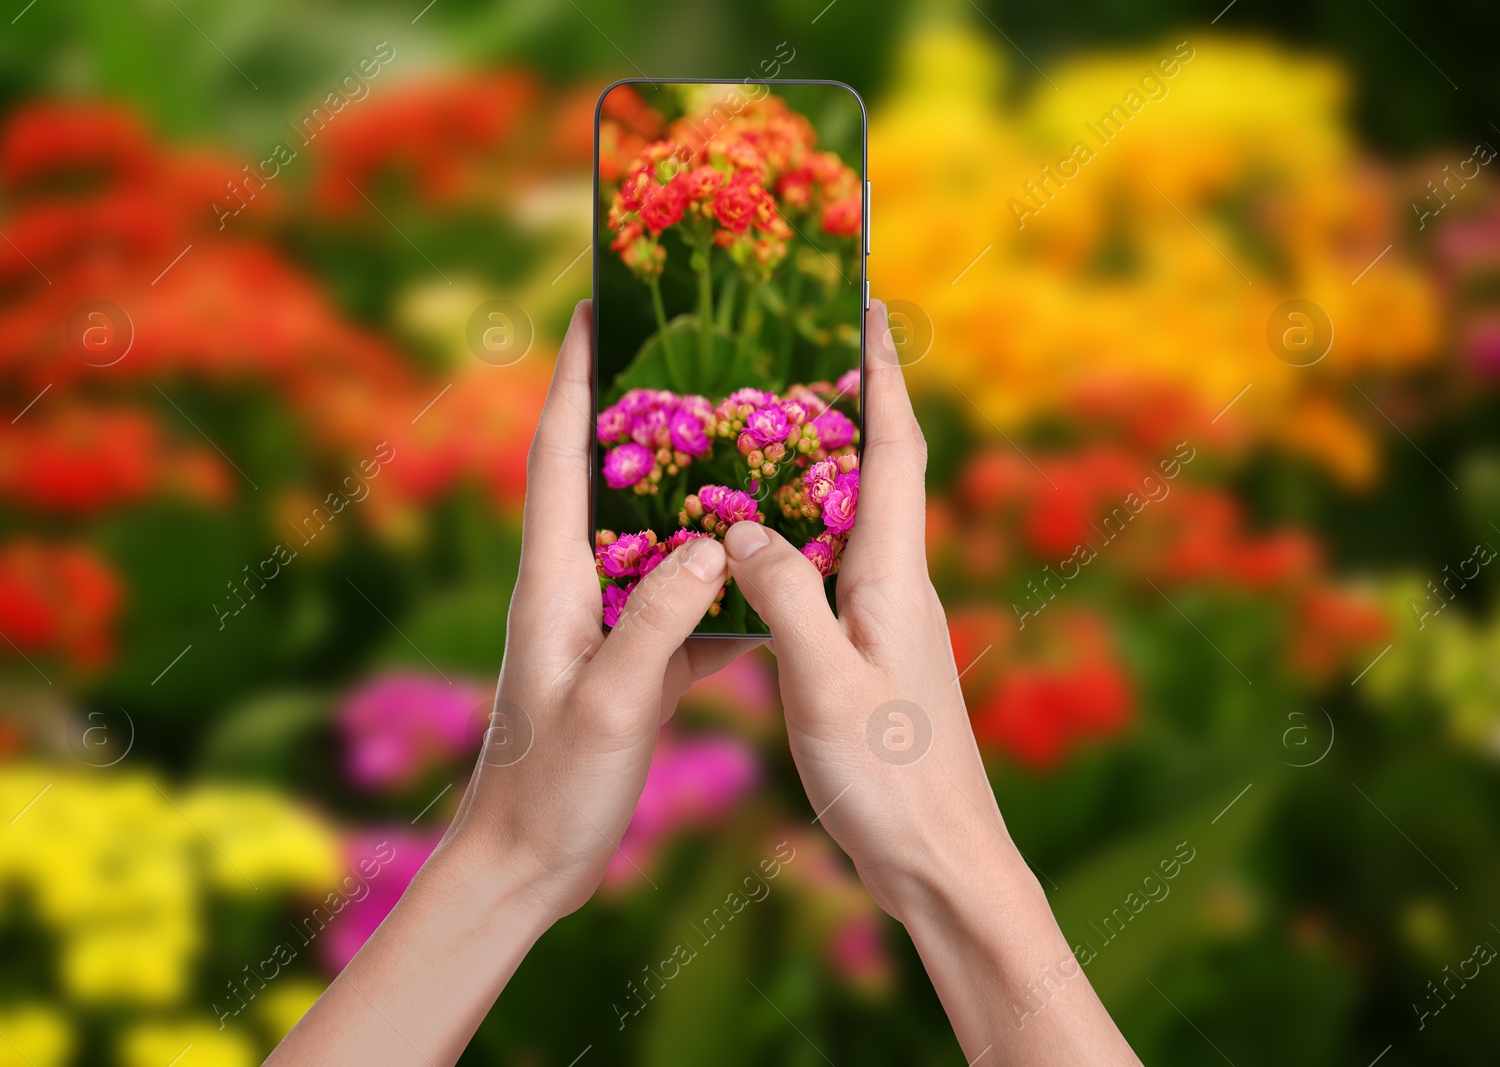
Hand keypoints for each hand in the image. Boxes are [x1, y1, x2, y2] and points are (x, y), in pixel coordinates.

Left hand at [272, 302, 757, 1066]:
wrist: (528, 862)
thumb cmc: (552, 786)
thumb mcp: (609, 703)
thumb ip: (656, 622)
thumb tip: (705, 545)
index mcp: (553, 581)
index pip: (557, 454)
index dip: (575, 376)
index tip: (594, 304)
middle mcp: (574, 587)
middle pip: (605, 476)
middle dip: (637, 409)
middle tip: (692, 352)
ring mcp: (603, 624)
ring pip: (651, 536)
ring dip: (691, 491)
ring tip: (748, 442)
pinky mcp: (631, 662)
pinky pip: (682, 600)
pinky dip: (721, 577)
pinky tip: (773, 569)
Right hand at [721, 301, 1139, 1064]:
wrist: (944, 865)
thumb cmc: (892, 784)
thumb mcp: (825, 689)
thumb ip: (784, 601)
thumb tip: (739, 529)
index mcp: (896, 578)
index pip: (893, 450)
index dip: (881, 373)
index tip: (864, 303)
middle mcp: (900, 586)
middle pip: (876, 471)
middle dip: (846, 402)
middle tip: (794, 347)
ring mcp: (888, 622)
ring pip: (849, 522)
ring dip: (816, 467)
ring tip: (760, 426)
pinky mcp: (870, 658)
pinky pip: (830, 572)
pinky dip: (796, 538)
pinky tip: (754, 546)